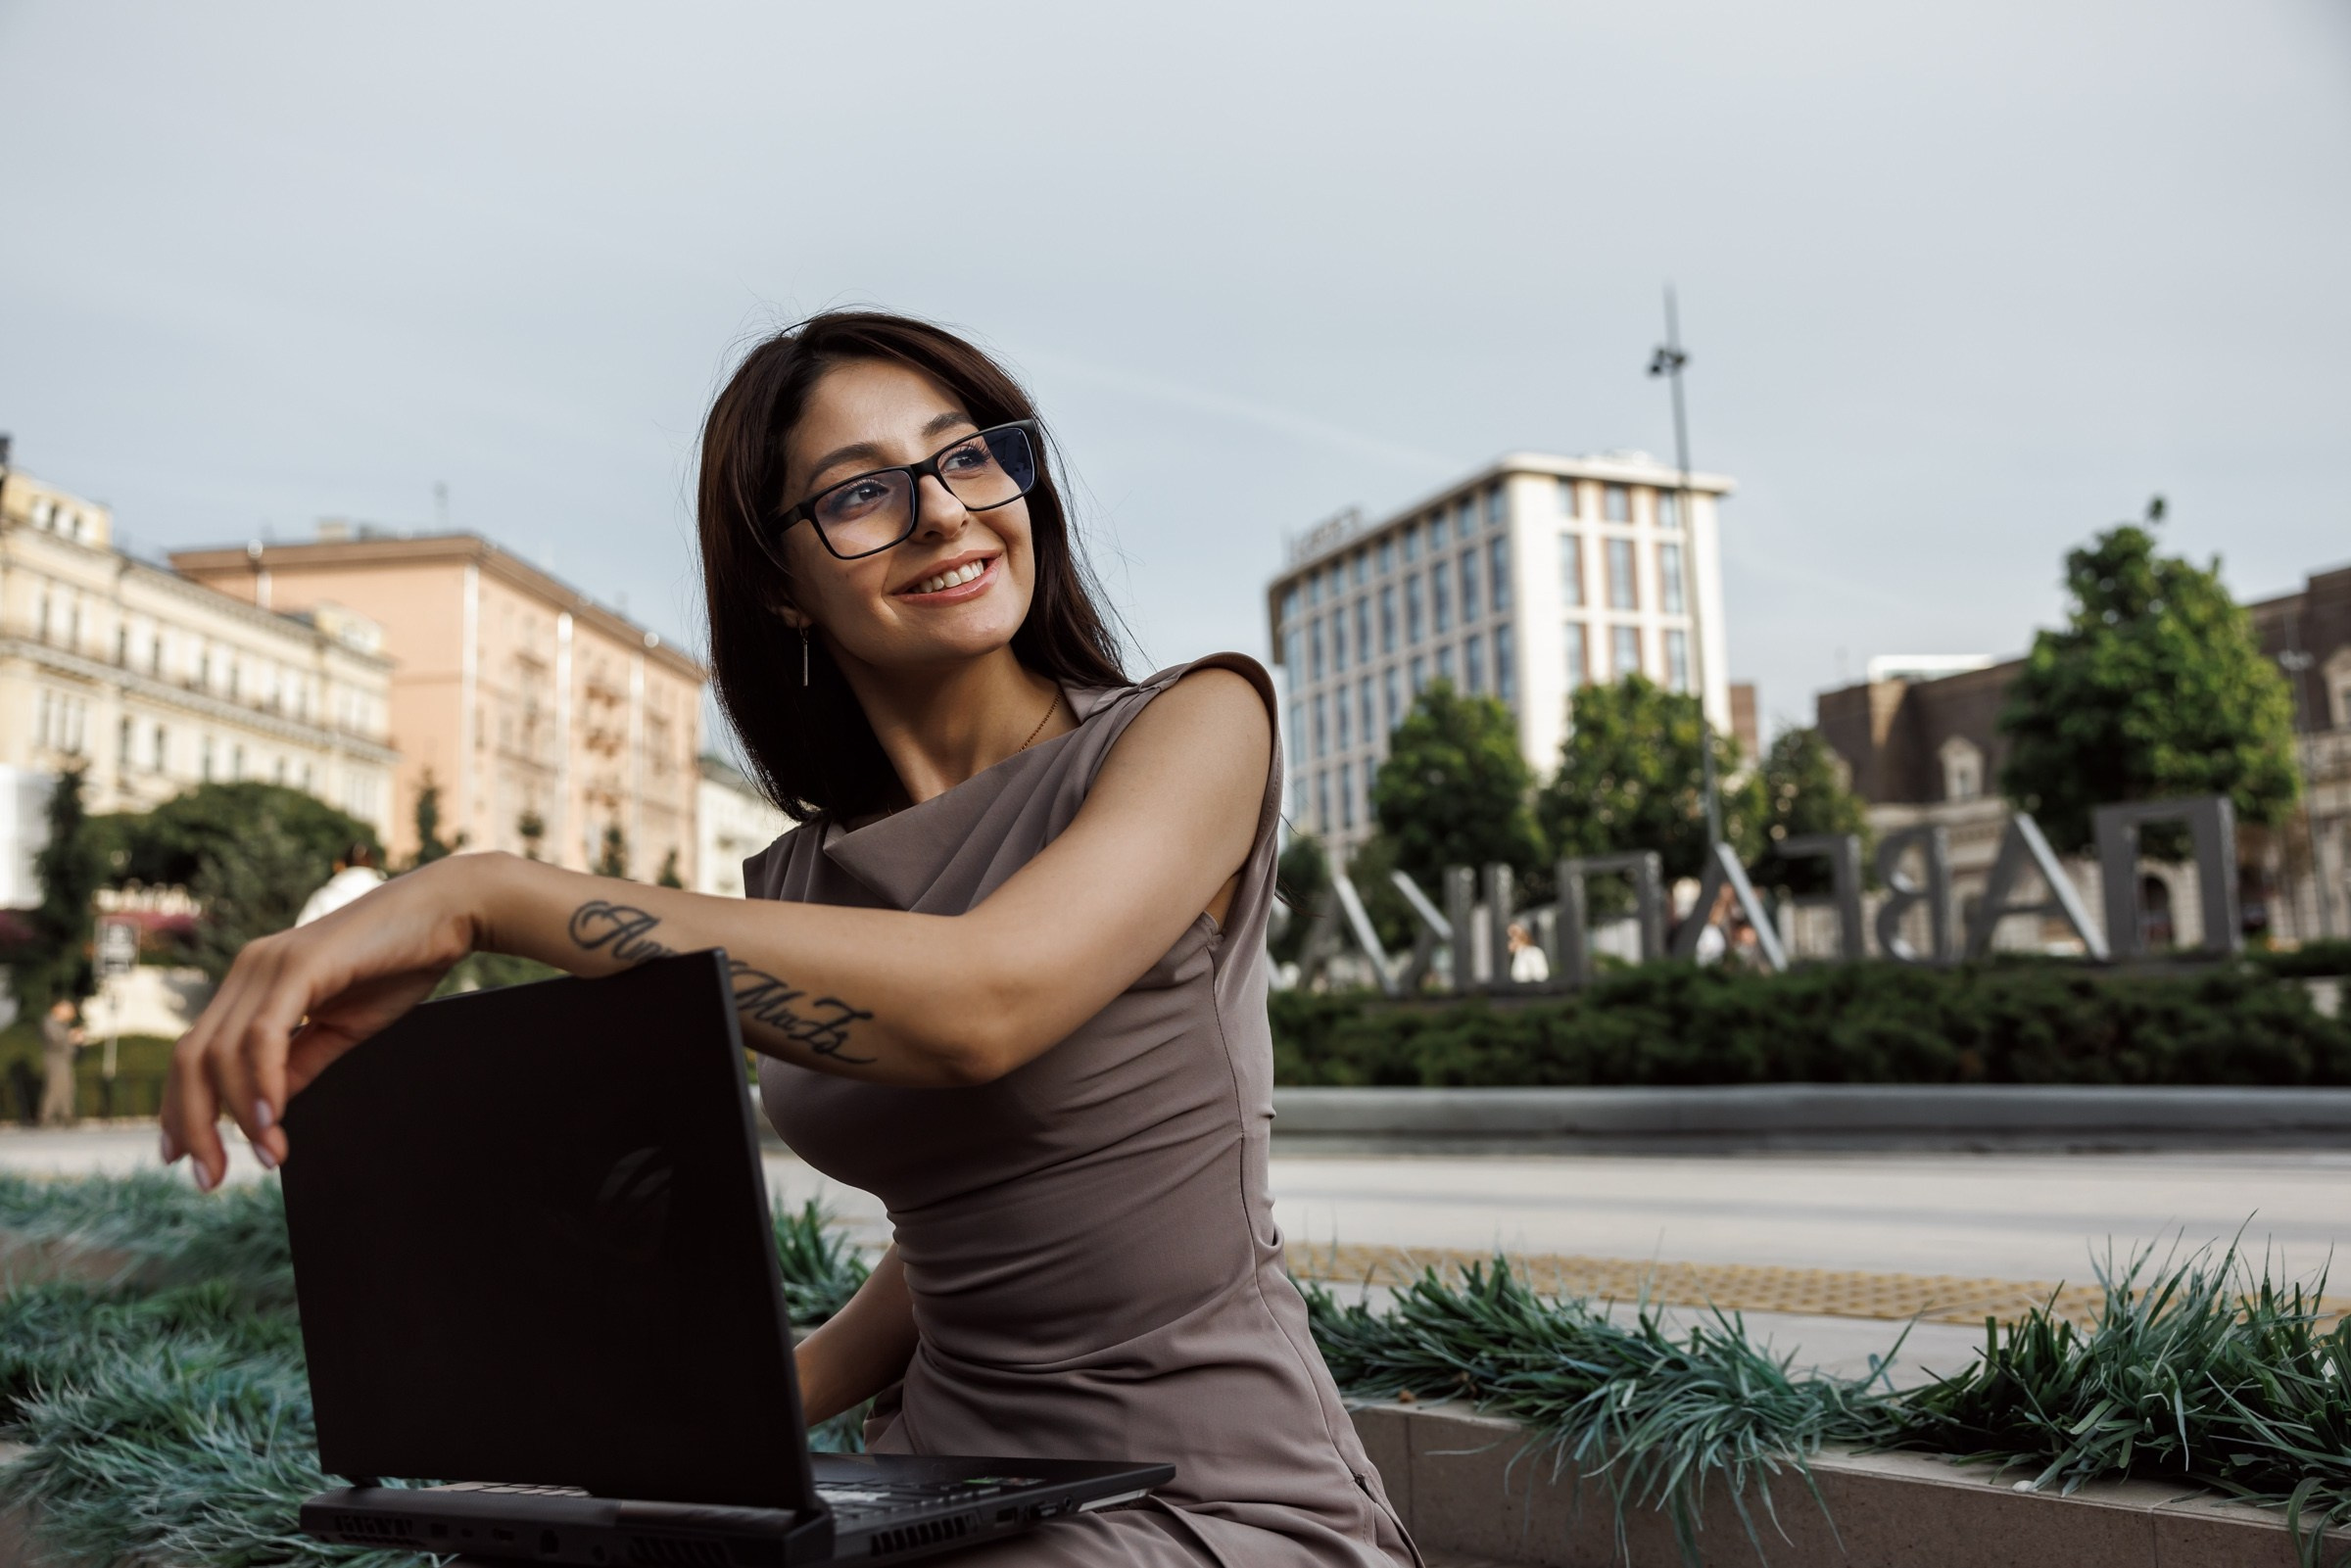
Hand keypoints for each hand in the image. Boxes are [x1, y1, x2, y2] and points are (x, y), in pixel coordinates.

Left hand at [160, 854, 496, 1189]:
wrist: (448, 912)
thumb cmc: (400, 964)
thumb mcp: (341, 1027)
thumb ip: (299, 1062)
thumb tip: (265, 1110)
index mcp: (253, 984)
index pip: (195, 1054)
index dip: (181, 1109)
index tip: (184, 1159)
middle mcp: (248, 970)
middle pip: (191, 1058)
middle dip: (193, 1124)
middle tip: (210, 1178)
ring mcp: (269, 964)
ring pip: (221, 1052)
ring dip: (237, 1115)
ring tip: (266, 1157)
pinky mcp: (299, 965)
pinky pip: (264, 1035)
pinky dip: (263, 1083)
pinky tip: (272, 1120)